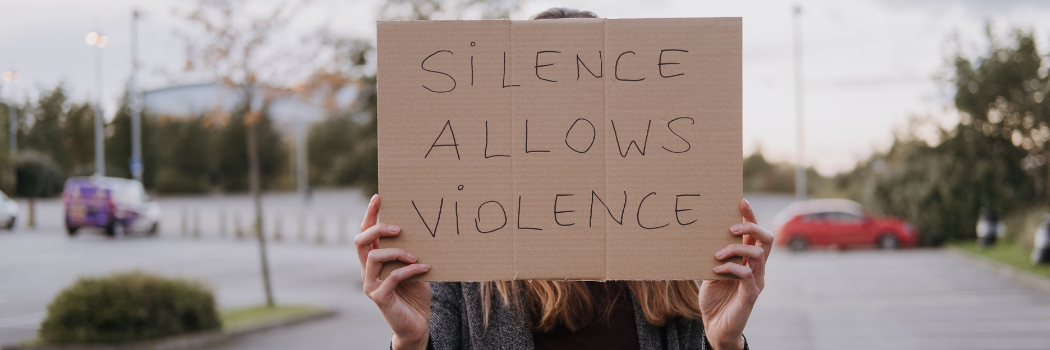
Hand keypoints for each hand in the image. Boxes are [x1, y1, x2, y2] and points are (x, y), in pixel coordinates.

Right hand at [355, 194, 431, 349]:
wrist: (417, 324)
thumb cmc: (415, 293)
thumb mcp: (413, 266)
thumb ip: (410, 250)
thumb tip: (422, 227)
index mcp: (374, 259)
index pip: (365, 233)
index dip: (370, 214)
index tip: (379, 197)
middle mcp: (368, 270)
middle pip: (361, 241)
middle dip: (378, 228)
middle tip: (399, 228)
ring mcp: (371, 284)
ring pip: (373, 256)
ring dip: (396, 252)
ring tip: (415, 255)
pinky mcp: (380, 297)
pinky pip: (391, 277)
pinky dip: (409, 270)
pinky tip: (424, 268)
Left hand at [700, 199, 771, 349]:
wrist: (715, 327)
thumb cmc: (714, 299)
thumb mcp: (711, 272)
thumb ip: (714, 256)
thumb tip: (705, 235)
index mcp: (747, 260)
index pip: (755, 233)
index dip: (750, 215)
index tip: (740, 201)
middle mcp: (756, 268)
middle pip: (766, 239)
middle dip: (751, 226)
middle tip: (732, 226)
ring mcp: (756, 281)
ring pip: (758, 254)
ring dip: (736, 248)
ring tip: (717, 253)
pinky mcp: (751, 295)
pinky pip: (747, 275)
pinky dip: (731, 268)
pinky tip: (717, 270)